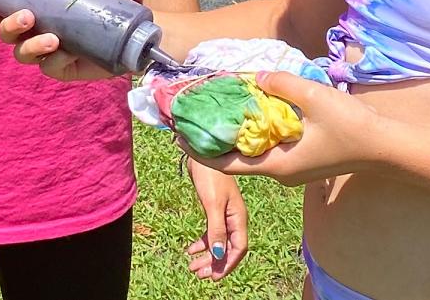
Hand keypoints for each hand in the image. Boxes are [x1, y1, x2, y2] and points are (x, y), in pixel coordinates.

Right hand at [0, 0, 117, 80]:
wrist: (130, 31)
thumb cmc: (102, 4)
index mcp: (32, 12)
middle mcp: (34, 33)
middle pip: (7, 36)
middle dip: (9, 27)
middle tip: (26, 16)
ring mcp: (47, 53)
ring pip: (23, 54)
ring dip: (31, 46)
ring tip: (52, 38)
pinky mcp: (63, 69)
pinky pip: (50, 67)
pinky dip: (55, 60)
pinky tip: (68, 52)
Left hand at [180, 71, 380, 186]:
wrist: (386, 148)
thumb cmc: (351, 128)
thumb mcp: (314, 98)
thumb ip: (282, 84)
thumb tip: (257, 76)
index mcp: (276, 166)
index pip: (226, 163)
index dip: (199, 150)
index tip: (177, 135)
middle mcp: (280, 172)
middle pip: (237, 158)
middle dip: (214, 138)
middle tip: (195, 115)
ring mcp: (293, 168)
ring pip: (254, 152)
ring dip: (235, 134)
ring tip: (218, 110)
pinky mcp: (304, 159)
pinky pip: (270, 147)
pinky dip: (256, 131)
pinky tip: (254, 111)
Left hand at [185, 160, 247, 280]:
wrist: (201, 152)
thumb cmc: (210, 176)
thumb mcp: (213, 204)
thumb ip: (217, 230)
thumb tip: (219, 255)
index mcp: (238, 217)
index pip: (238, 248)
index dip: (227, 264)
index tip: (213, 277)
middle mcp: (233, 218)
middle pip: (227, 248)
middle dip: (214, 263)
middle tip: (197, 274)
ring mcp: (224, 213)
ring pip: (218, 241)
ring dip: (206, 255)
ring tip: (191, 265)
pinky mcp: (214, 209)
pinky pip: (210, 232)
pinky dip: (202, 242)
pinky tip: (190, 249)